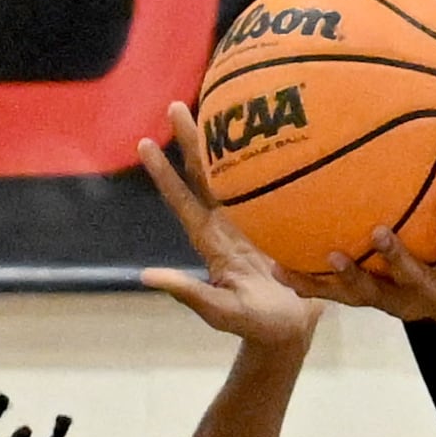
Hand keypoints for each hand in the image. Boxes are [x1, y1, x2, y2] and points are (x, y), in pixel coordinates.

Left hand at [136, 106, 316, 355]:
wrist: (292, 331)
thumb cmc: (256, 326)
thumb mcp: (221, 312)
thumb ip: (188, 293)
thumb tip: (146, 276)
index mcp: (211, 243)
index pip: (183, 201)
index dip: (163, 174)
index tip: (144, 143)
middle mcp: (226, 225)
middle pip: (204, 177)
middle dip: (190, 141)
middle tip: (175, 105)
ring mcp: (251, 222)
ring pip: (233, 176)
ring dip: (223, 144)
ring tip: (217, 106)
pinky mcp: (278, 223)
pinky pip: (267, 186)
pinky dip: (264, 161)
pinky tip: (271, 138)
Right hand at [288, 178, 435, 323]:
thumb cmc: (402, 286)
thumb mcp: (369, 290)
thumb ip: (323, 281)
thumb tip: (271, 264)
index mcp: (392, 297)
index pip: (364, 292)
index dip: (348, 278)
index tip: (329, 255)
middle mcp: (425, 290)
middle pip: (408, 275)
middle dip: (394, 257)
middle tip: (378, 231)